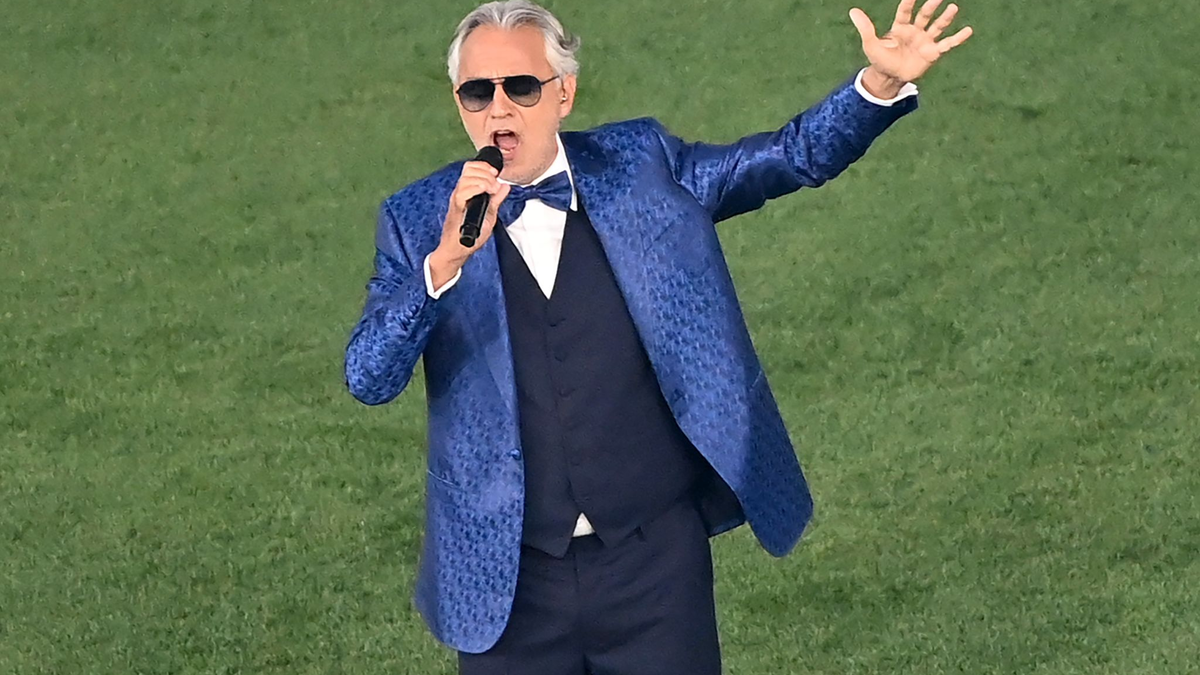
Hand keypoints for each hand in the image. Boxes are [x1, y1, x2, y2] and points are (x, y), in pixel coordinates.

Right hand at [429, 160, 511, 287]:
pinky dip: (475, 189)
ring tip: (491, 190)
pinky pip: (462, 193)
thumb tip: (505, 186)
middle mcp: (460, 192)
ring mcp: (457, 199)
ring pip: (466, 178)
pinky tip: (484, 191)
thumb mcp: (489, 214)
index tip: (495, 172)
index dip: (484, 166)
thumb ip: (497, 200)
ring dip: (483, 180)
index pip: (472, 168)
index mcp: (467, 191)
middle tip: (494, 184)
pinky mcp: (456, 208)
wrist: (457, 249)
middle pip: (469, 169)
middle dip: (486, 172)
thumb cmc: (470, 235)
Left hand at [849, 0, 972, 95]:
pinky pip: (947, 44)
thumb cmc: (880, 59)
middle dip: (931, 5)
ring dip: (945, 18)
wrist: (889, 77)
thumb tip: (852, 11)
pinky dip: (957, 38)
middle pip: (925, 15)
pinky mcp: (932, 53)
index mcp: (900, 26)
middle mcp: (915, 30)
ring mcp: (925, 40)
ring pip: (938, 26)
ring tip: (953, 8)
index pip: (905, 10)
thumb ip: (865, 27)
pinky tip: (968, 30)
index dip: (909, 1)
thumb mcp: (870, 43)